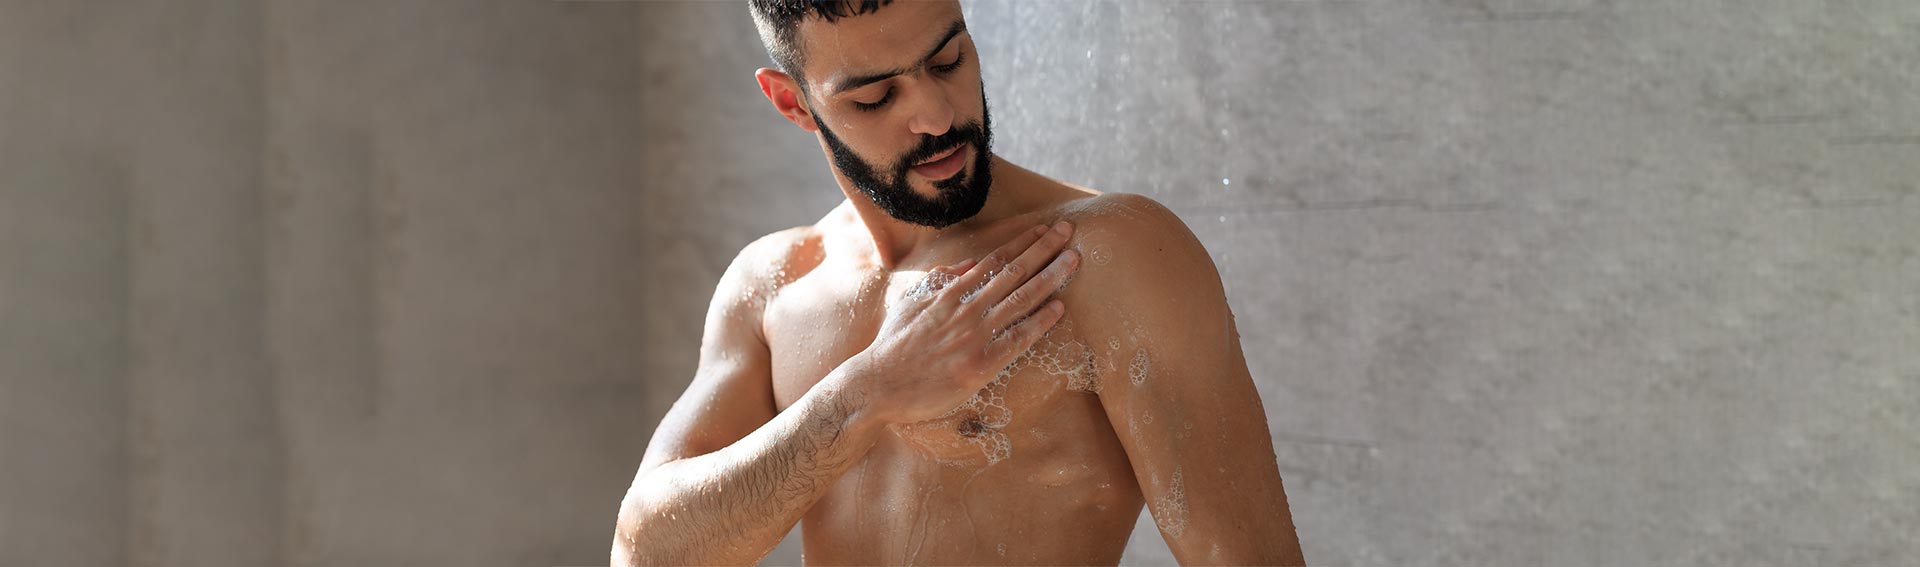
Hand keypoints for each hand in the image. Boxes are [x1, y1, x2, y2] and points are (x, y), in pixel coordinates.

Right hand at [856, 221, 1081, 423]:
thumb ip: (939, 281)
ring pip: (1021, 299)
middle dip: (1044, 249)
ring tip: (1074, 259)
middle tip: (1069, 230)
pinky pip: (1017, 339)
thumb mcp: (911, 302)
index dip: (1022, 243)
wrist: (878, 385)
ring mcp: (974, 336)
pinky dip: (1040, 322)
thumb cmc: (893, 346)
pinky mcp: (980, 365)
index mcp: (950, 293)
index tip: (1043, 230)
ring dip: (1051, 277)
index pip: (993, 261)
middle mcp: (966, 309)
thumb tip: (967, 264)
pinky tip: (1060, 308)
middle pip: (1014, 272)